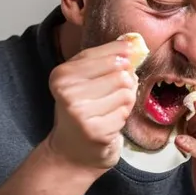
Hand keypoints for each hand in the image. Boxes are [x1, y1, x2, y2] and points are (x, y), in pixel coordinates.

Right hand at [47, 39, 137, 175]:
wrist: (72, 151)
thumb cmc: (82, 110)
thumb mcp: (84, 81)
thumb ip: (105, 60)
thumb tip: (133, 43)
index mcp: (62, 75)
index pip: (104, 54)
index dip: (122, 53)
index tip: (129, 53)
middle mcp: (67, 92)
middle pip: (120, 74)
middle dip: (125, 83)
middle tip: (112, 93)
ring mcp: (80, 113)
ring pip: (126, 93)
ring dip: (124, 102)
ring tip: (109, 110)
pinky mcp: (95, 131)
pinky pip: (125, 113)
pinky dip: (121, 118)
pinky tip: (108, 123)